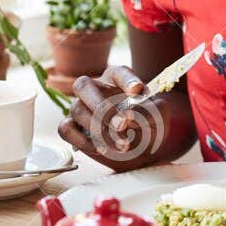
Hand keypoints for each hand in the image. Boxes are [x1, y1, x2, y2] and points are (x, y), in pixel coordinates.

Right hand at [57, 65, 176, 171]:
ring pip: (76, 110)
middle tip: (123, 125)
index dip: (127, 80)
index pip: (119, 72)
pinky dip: (82, 141)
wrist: (141, 152)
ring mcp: (81, 107)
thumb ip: (154, 110)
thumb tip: (133, 112)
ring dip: (99, 130)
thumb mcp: (160, 117)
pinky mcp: (73, 127)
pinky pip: (65, 129)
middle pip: (83, 85)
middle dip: (102, 107)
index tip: (138, 90)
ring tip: (123, 145)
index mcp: (118, 80)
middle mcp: (96, 89)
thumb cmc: (148, 127)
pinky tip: (102, 149)